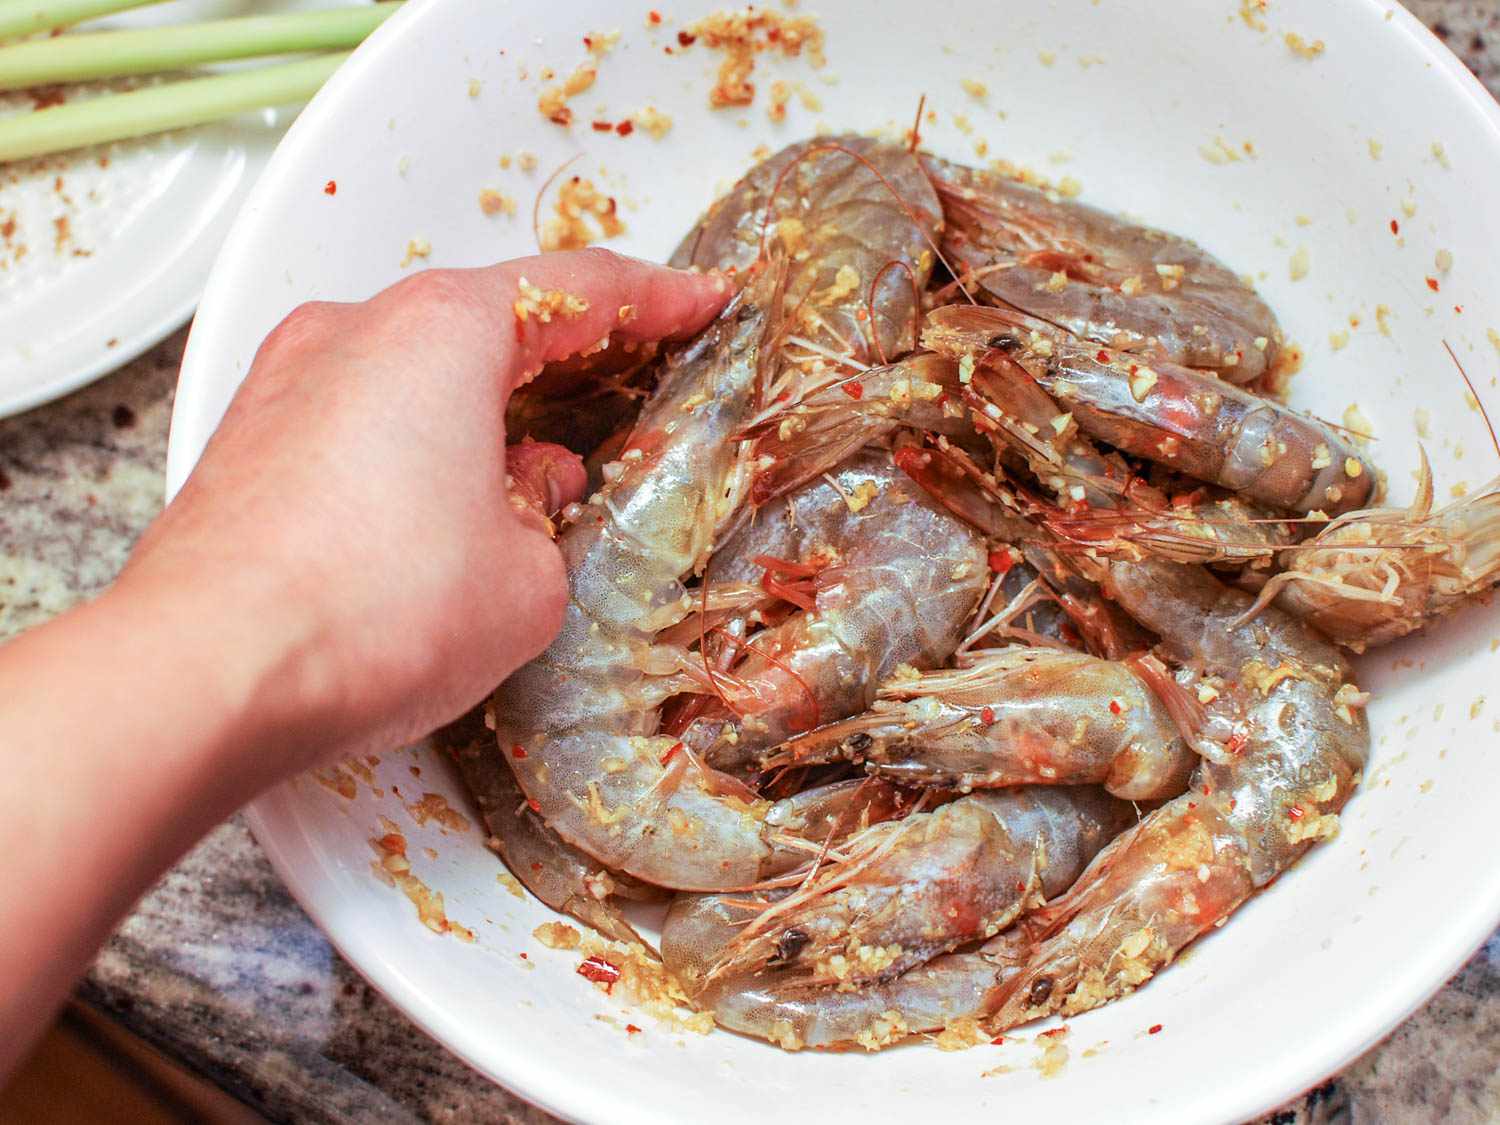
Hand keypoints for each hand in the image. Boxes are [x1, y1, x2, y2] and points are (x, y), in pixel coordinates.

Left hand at [120, 248, 728, 775]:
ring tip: (535, 480)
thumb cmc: (365, 612)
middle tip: (625, 383)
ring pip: (417, 373)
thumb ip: (551, 520)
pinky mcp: (248, 444)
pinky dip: (416, 447)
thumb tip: (529, 498)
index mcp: (443, 332)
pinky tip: (443, 513)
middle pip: (488, 322)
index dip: (658, 300)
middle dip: (564, 361)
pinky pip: (359, 419)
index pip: (581, 291)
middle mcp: (356, 333)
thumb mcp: (528, 580)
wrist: (207, 674)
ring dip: (484, 414)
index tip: (698, 303)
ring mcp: (288, 384)